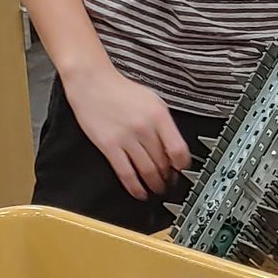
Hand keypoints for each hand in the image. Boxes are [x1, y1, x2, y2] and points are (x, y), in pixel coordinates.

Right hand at [63, 64, 191, 200]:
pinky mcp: (109, 146)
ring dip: (154, 184)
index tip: (183, 170)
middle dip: (168, 176)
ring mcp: (126, 139)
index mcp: (159, 116)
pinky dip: (134, 187)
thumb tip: (174, 146)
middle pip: (162, 161)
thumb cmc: (123, 91)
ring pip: (146, 170)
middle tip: (171, 183)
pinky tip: (139, 193)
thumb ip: (164, 123)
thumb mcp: (153, 101)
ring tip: (158, 190)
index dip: (182, 164)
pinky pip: (125, 173)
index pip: (178, 148)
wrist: (93, 84)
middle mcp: (145, 128)